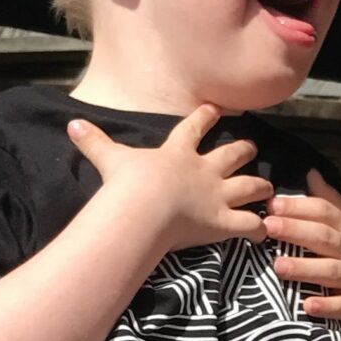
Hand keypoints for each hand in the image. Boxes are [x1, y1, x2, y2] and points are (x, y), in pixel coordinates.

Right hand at [66, 102, 272, 251]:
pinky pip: (249, 225)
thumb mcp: (109, 157)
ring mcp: (218, 197)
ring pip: (251, 186)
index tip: (215, 110)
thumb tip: (71, 125)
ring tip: (268, 189)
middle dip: (244, 150)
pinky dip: (259, 228)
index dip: (206, 117)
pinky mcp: (223, 223)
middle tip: (252, 149)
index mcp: (179, 152)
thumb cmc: (127, 183)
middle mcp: (205, 171)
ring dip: (261, 187)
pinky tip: (265, 230)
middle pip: (234, 154)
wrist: (143, 208)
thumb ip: (93, 142)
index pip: (196, 127)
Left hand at [263, 171, 340, 326]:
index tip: (273, 204)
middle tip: (269, 226)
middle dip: (296, 231)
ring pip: (331, 271)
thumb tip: (311, 173)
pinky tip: (307, 306)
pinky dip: (327, 306)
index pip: (325, 212)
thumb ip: (330, 201)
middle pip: (324, 237)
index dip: (300, 207)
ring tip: (279, 266)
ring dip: (305, 269)